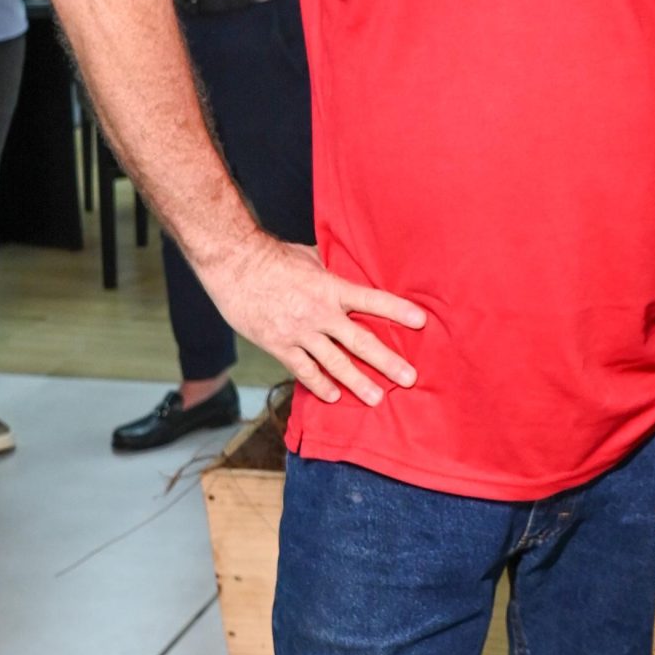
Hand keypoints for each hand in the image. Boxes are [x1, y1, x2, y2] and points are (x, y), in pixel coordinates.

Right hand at [200, 233, 425, 406]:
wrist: (233, 264)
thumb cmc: (271, 256)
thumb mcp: (309, 257)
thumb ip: (331, 271)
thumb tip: (348, 270)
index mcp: (331, 287)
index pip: (372, 299)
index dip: (398, 310)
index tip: (421, 322)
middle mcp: (320, 312)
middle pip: (360, 340)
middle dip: (387, 361)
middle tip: (409, 378)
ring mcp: (300, 331)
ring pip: (335, 362)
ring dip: (358, 382)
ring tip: (377, 398)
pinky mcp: (279, 345)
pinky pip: (303, 370)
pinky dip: (319, 384)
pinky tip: (334, 396)